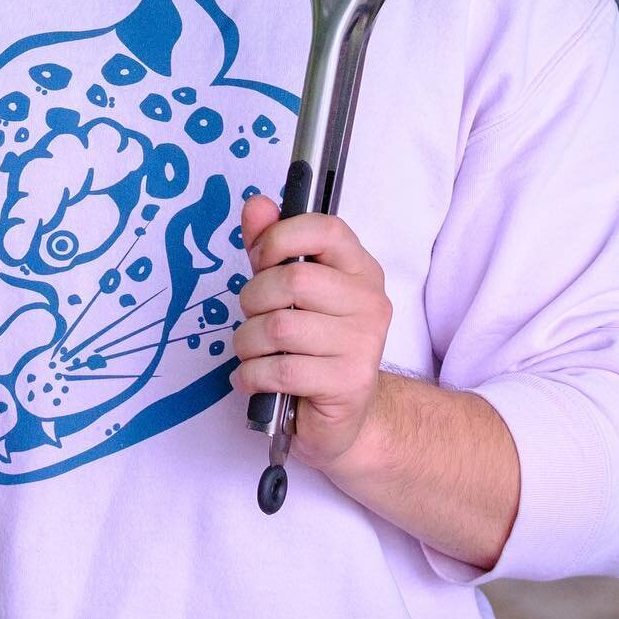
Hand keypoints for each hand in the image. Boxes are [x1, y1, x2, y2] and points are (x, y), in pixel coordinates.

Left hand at [231, 194, 393, 470]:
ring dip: (248, 342)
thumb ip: (271, 244)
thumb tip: (256, 204)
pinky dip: (252, 374)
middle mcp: (370, 301)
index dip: (280, 238)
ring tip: (252, 351)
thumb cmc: (311, 341)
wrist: (345, 414)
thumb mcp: (287, 287)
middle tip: (253, 316)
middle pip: (294, 280)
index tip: (260, 260)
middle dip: (254, 299)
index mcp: (359, 268)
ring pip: (280, 328)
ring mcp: (364, 344)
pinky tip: (254, 378)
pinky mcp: (348, 384)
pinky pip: (281, 369)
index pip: (325, 229)